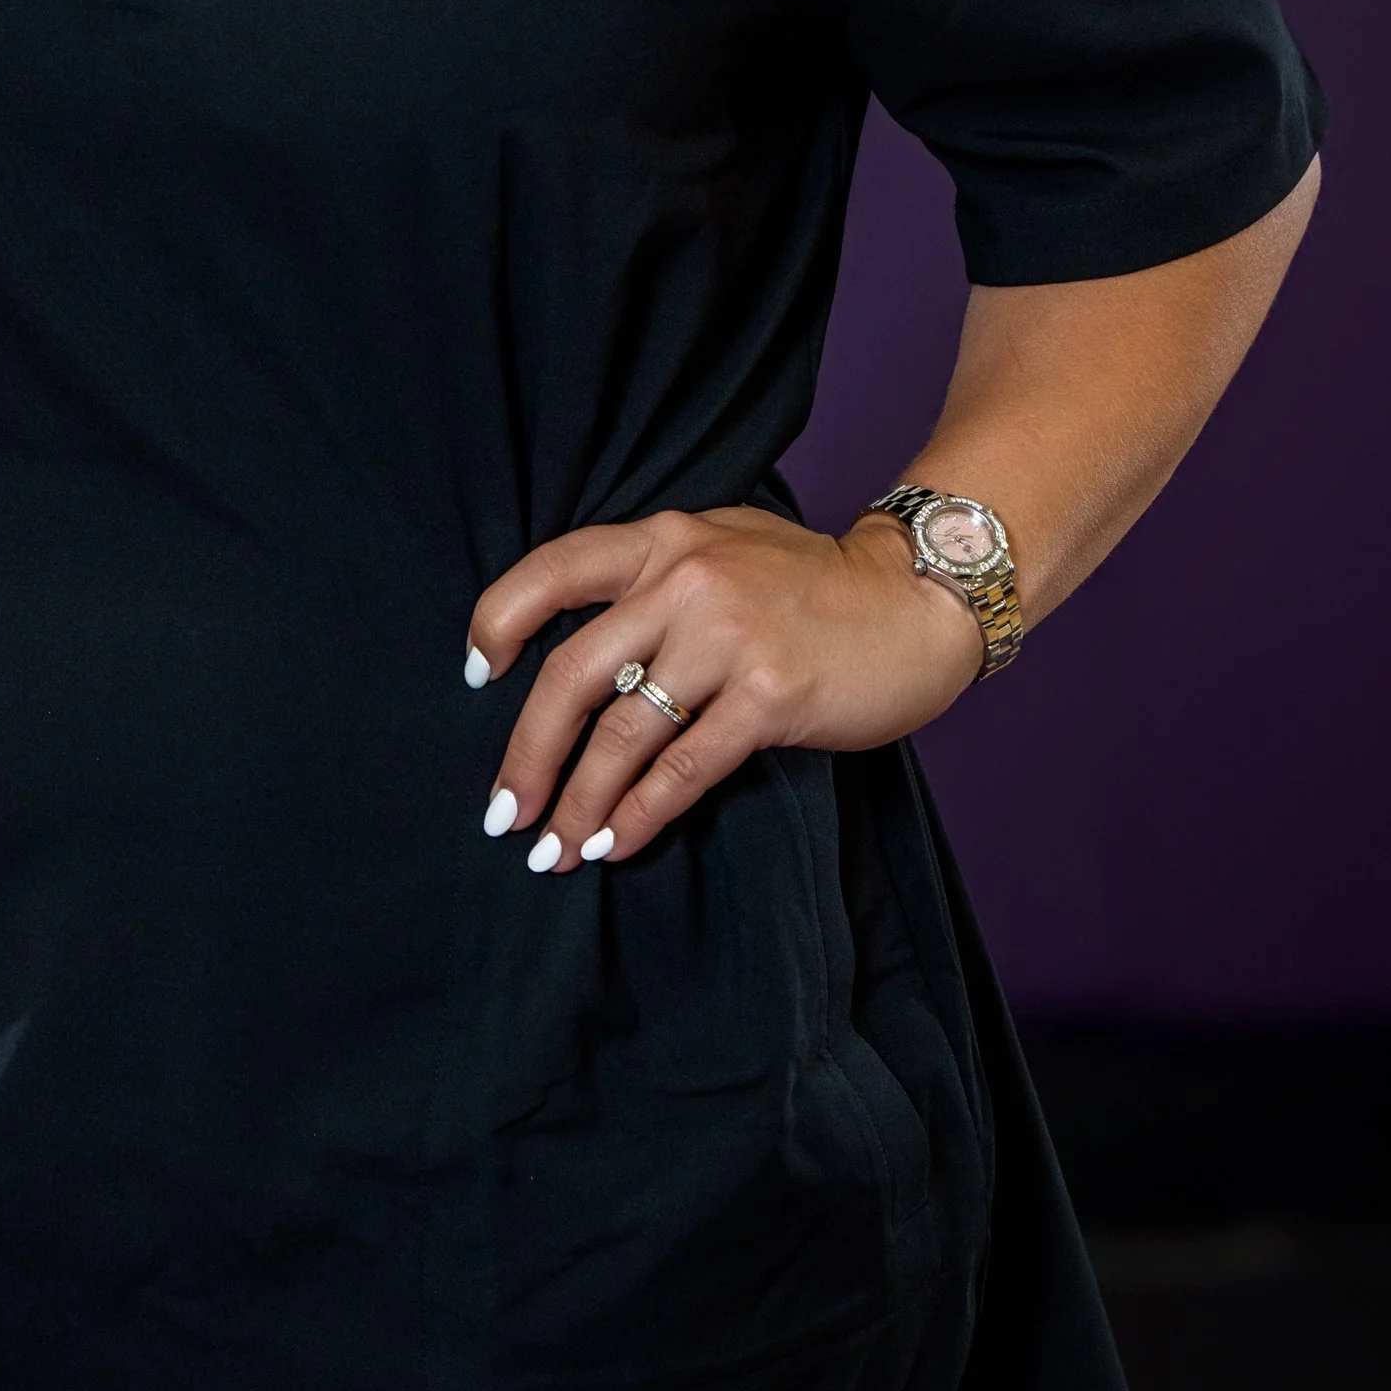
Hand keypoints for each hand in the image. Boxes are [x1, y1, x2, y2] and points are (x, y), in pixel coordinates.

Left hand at [465, 506, 981, 872]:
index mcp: (662, 540)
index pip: (551, 571)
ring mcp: (726, 637)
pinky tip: (618, 844)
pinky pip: (683, 767)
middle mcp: (683, 580)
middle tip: (504, 812)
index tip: (477, 676)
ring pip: (623, 734)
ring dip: (580, 804)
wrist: (913, 600)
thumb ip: (652, 582)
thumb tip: (578, 662)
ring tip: (556, 850)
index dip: (499, 624)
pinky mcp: (768, 695)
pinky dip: (642, 813)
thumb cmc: (812, 584)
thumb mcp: (721, 547)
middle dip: (528, 754)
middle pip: (572, 674)